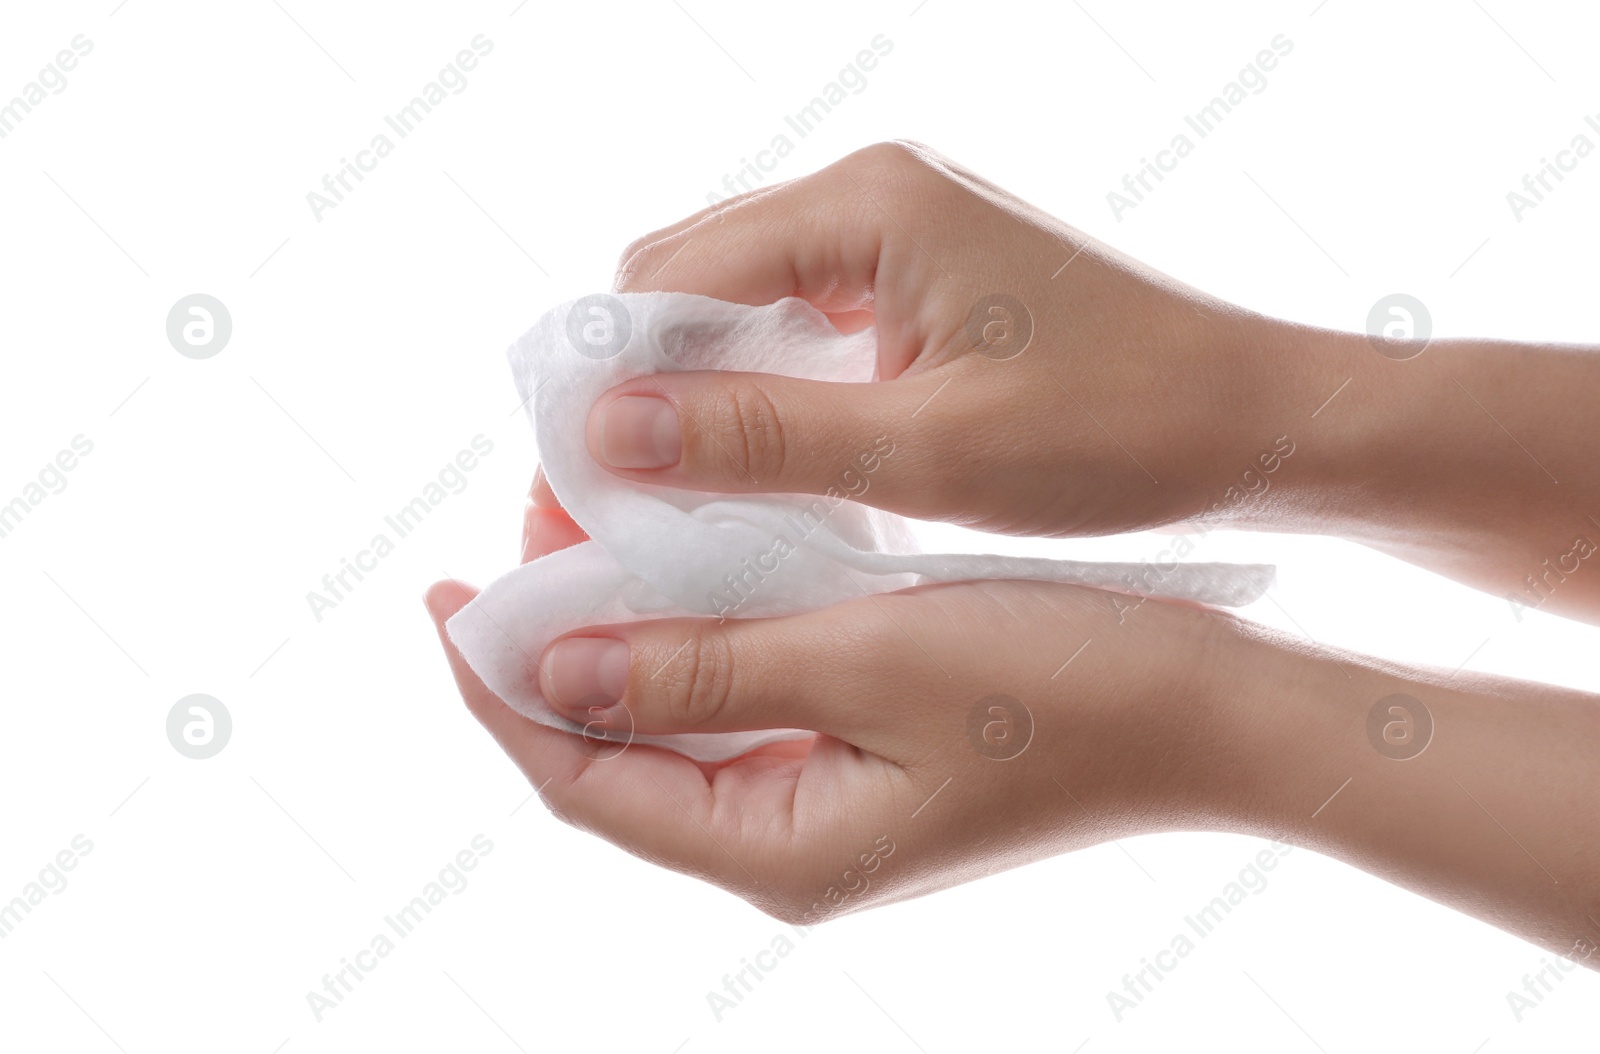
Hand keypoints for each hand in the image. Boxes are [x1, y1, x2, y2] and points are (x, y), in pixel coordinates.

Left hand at [430, 474, 1599, 960]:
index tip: (448, 596)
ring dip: (630, 634)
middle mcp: (789, 847)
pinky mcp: (866, 764)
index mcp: (778, 850)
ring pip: (680, 725)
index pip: (583, 779)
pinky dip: (702, 640)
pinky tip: (690, 568)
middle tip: (524, 532)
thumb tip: (554, 667)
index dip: (501, 691)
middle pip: (620, 757)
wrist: (1209, 714)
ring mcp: (828, 809)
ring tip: (588, 534)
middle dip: (559, 650)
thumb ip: (702, 667)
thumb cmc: (1061, 690)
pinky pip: (746, 707)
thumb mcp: (868, 662)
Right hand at [594, 140, 1599, 620]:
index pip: (669, 275)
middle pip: (691, 283)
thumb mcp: (930, 452)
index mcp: (868, 208)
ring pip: (741, 311)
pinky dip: (766, 399)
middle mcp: (872, 200)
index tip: (576, 486)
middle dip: (643, 389)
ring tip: (679, 506)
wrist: (1257, 427)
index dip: (606, 380)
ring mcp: (899, 239)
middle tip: (618, 509)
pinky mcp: (922, 287)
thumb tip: (606, 431)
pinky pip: (801, 332)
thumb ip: (761, 436)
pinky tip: (766, 478)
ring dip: (702, 399)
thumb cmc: (1124, 432)